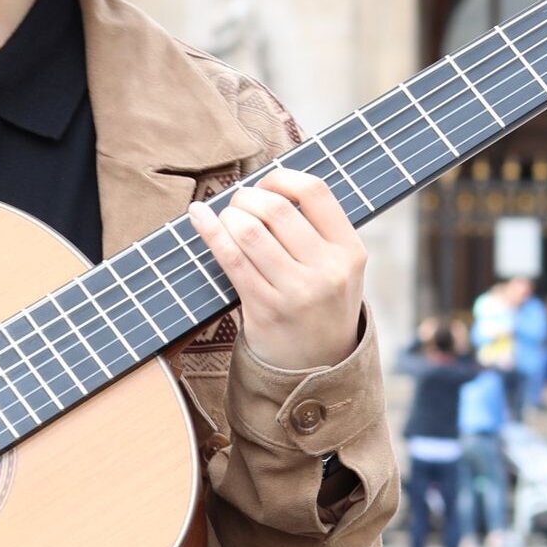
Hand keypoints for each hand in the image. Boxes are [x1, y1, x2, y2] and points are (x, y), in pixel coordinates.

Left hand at [187, 168, 366, 371]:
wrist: (319, 368)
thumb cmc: (322, 305)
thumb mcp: (340, 268)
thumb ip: (317, 229)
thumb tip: (267, 184)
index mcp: (350, 251)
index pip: (315, 192)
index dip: (282, 177)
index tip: (266, 183)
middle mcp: (327, 270)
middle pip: (276, 209)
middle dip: (247, 197)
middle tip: (238, 202)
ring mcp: (296, 292)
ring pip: (249, 231)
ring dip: (228, 216)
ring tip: (226, 219)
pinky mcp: (265, 309)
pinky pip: (230, 259)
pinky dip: (209, 232)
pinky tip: (197, 217)